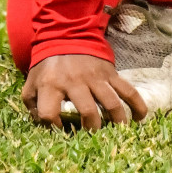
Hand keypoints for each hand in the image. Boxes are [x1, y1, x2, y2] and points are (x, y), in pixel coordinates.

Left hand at [22, 54, 147, 131]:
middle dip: (92, 129)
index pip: (49, 113)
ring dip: (117, 121)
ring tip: (118, 132)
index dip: (53, 126)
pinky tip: (140, 118)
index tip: (59, 128)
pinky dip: (137, 105)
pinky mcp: (110, 73)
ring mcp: (95, 77)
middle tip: (93, 137)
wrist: (65, 35)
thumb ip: (32, 104)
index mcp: (51, 84)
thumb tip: (43, 124)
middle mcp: (74, 81)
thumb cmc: (48, 64)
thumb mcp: (31, 81)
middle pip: (88, 112)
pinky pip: (128, 90)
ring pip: (111, 103)